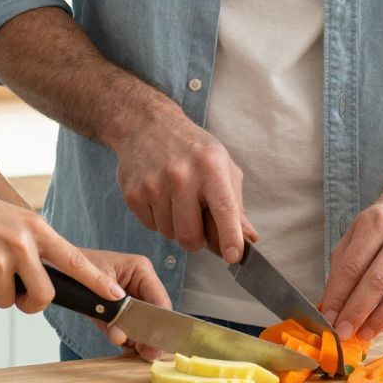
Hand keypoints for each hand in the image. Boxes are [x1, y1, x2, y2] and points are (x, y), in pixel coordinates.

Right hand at [0, 184, 125, 313]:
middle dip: (31, 304)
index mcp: (36, 228)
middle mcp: (22, 244)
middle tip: (18, 296)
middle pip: (44, 295)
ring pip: (7, 301)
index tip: (116, 297)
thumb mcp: (12, 220)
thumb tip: (46, 279)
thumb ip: (33, 245)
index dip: (97, 282)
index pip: (75, 260)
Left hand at [86, 250, 173, 359]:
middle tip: (148, 355)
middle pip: (154, 313)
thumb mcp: (96, 287)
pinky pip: (129, 326)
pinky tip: (128, 348)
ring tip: (137, 352)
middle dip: (149, 334)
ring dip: (139, 338)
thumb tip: (121, 336)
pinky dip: (127, 338)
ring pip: (143, 322)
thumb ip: (112, 312)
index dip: (160, 323)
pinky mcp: (121, 309)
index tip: (157, 344)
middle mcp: (140, 283)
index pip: (159, 299)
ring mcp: (131, 296)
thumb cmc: (75, 268)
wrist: (58, 268)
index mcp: (140, 270)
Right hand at [110, 107, 256, 261]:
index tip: (234, 256)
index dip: (229, 236)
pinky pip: (150, 226)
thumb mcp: (222, 166)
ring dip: (176, 226)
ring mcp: (154, 184)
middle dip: (196, 240)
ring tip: (177, 201)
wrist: (148, 126)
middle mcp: (181, 175)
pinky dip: (158, 219)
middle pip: (190, 236)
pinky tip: (160, 196)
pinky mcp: (133, 193)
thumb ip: (236, 205)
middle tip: (197, 224)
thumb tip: (249, 238)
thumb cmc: (192, 149)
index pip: (224, 209)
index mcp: (210, 167)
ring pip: (169, 234)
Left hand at [319, 199, 382, 341]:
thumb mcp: (354, 237)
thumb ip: (340, 269)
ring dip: (381, 320)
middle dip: (358, 312)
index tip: (329, 319)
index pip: (353, 266)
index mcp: (376, 223)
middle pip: (378, 281)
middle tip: (345, 332)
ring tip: (365, 334)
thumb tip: (331, 308)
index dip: (339, 296)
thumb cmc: (379, 230)